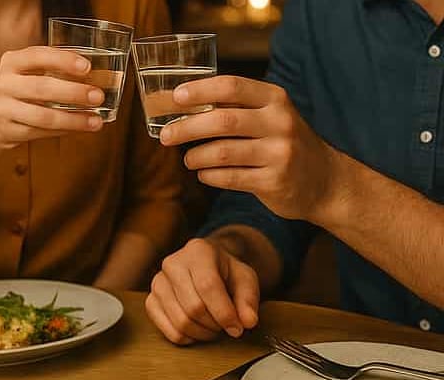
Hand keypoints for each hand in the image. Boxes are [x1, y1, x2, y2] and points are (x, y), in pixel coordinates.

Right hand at [0, 46, 106, 151]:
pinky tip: (78, 129)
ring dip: (73, 119)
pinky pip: (40, 133)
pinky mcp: (6, 131)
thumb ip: (49, 70)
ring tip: (94, 121)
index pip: (38, 56)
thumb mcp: (25, 74)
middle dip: (74, 93)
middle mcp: (2, 83)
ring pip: (43, 116)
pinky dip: (63, 131)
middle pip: (42, 88)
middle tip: (97, 96)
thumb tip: (91, 77)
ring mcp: (2, 109)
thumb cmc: (15, 94)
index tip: (87, 67)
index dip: (63, 60)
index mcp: (10, 62)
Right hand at [145, 237, 259, 344]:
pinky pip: (167, 330)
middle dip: (215, 325)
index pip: (208, 286)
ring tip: (214, 328)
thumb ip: (248, 300)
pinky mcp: (150, 301)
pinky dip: (187, 338)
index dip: (224, 312)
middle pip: (193, 307)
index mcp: (198, 251)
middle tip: (227, 327)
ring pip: (180, 321)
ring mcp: (157, 283)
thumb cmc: (225, 273)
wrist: (206, 268)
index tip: (238, 328)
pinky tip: (198, 332)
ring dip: (202, 333)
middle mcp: (172, 264)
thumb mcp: (245, 280)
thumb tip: (248, 321)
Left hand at [159, 75, 340, 220]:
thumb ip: (235, 108)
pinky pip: (229, 178)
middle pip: (222, 120)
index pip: (232, 86)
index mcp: (275, 99)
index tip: (175, 97)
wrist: (324, 180)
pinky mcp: (274, 182)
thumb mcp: (269, 117)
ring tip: (189, 160)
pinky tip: (204, 174)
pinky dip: (209, 176)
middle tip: (165, 136)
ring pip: (222, 152)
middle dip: (186, 128)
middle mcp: (280, 123)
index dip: (199, 90)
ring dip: (196, 157)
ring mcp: (279, 153)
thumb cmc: (284, 144)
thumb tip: (184, 103)